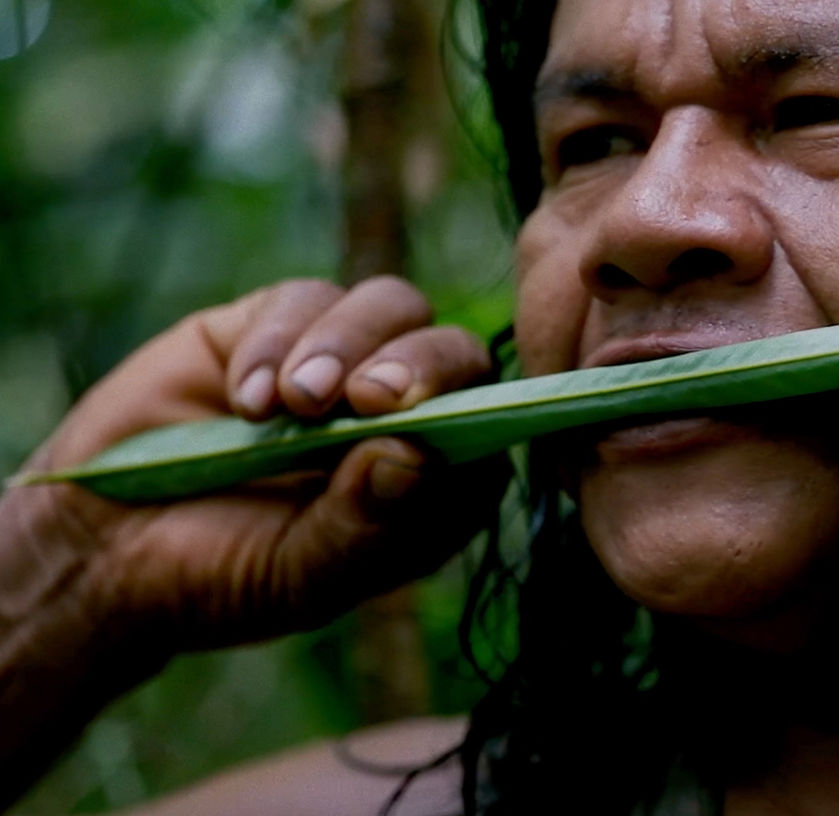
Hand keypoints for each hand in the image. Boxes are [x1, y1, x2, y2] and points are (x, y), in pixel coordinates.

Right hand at [0, 275, 494, 803]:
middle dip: (420, 366)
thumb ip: (364, 526)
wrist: (104, 551)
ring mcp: (341, 361)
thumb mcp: (298, 579)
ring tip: (292, 406)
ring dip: (347, 345)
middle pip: (456, 353)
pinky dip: (279, 340)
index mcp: (434, 481)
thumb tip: (417, 455)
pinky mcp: (275, 325)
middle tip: (368, 400)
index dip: (474, 419)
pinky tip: (245, 399)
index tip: (420, 432)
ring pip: (391, 305)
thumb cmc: (221, 578)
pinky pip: (304, 298)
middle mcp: (402, 413)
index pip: (493, 428)